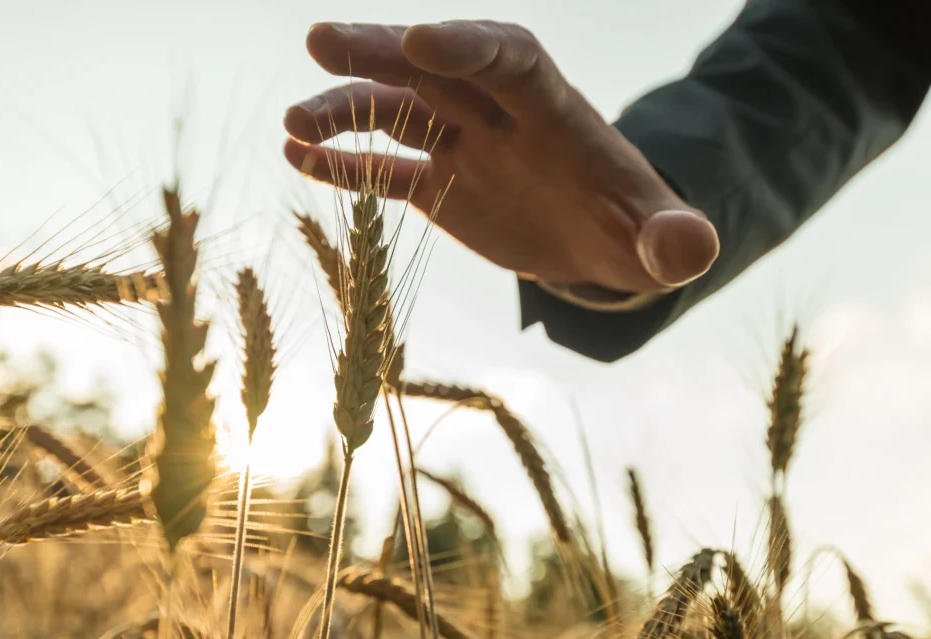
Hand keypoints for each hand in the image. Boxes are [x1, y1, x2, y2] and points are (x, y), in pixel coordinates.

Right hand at [284, 21, 718, 291]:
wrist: (602, 243)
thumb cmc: (635, 232)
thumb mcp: (662, 242)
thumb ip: (673, 240)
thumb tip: (693, 250)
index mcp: (554, 112)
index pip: (512, 60)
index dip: (471, 48)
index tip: (422, 41)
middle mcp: (499, 116)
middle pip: (436, 70)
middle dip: (382, 52)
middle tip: (321, 41)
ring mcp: (464, 146)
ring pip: (396, 112)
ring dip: (345, 110)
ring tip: (292, 123)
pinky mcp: (440, 184)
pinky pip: (386, 168)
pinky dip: (345, 162)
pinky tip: (298, 158)